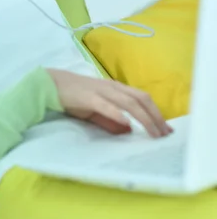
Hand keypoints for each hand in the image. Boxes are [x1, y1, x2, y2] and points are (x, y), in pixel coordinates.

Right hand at [46, 69, 172, 137]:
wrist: (51, 84)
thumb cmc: (74, 97)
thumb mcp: (96, 110)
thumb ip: (111, 119)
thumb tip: (127, 130)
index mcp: (116, 89)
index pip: (142, 98)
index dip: (156, 112)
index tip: (166, 128)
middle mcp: (112, 87)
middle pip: (141, 99)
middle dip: (155, 116)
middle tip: (165, 134)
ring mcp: (101, 91)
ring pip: (129, 102)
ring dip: (144, 118)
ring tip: (153, 132)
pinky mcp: (89, 97)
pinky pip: (107, 105)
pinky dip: (118, 113)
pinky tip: (127, 123)